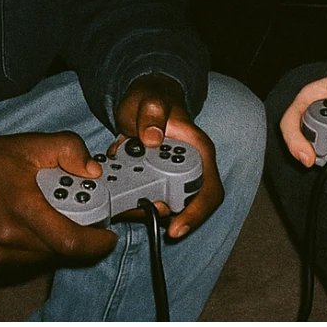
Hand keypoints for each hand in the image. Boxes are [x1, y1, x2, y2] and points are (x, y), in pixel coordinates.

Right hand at [0, 132, 117, 275]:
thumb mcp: (29, 144)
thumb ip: (67, 149)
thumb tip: (92, 170)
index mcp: (22, 209)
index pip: (70, 241)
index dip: (96, 243)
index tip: (109, 236)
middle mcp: (7, 240)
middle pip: (59, 252)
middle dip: (78, 238)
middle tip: (83, 219)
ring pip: (42, 261)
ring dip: (55, 245)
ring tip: (50, 218)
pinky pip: (22, 266)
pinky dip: (34, 252)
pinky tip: (29, 229)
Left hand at [112, 75, 222, 239]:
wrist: (143, 101)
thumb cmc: (152, 98)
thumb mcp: (150, 100)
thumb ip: (151, 112)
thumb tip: (152, 139)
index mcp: (199, 150)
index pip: (209, 190)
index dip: (197, 213)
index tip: (174, 228)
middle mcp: (191, 167)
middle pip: (187, 205)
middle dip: (162, 215)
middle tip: (137, 211)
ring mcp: (173, 176)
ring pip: (166, 205)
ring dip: (144, 209)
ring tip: (122, 204)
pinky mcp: (156, 180)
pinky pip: (148, 198)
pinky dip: (133, 200)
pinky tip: (117, 194)